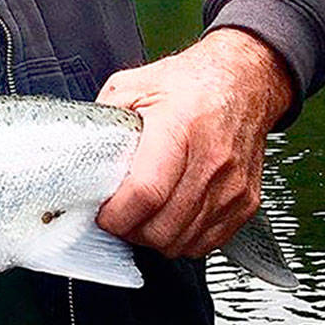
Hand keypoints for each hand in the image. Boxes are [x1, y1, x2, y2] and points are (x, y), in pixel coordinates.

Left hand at [94, 28, 293, 258]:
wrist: (243, 82)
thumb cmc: (190, 83)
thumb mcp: (134, 85)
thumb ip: (104, 117)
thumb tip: (79, 146)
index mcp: (179, 127)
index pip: (146, 191)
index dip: (118, 214)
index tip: (103, 214)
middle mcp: (211, 160)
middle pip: (164, 226)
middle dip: (132, 230)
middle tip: (117, 217)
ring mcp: (232, 185)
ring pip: (185, 241)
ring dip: (155, 239)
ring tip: (141, 218)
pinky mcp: (245, 202)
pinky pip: (208, 242)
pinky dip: (183, 239)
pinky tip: (169, 219)